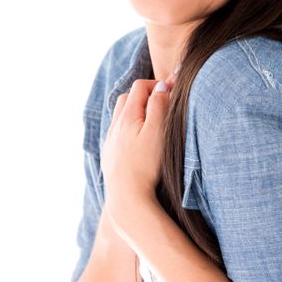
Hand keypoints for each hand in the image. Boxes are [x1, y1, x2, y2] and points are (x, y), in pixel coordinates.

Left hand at [100, 73, 175, 211]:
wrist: (127, 196)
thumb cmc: (146, 164)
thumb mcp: (158, 130)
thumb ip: (159, 105)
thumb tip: (161, 85)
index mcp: (127, 115)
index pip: (140, 87)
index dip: (156, 85)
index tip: (172, 93)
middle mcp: (115, 125)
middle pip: (127, 98)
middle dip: (144, 96)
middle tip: (162, 103)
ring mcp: (111, 140)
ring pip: (120, 116)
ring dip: (135, 112)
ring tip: (151, 121)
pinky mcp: (110, 155)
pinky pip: (117, 133)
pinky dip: (129, 129)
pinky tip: (139, 141)